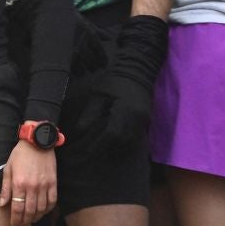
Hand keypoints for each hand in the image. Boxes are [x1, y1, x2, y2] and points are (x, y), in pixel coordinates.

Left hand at [0, 140, 56, 225]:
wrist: (37, 143)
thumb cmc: (20, 155)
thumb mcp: (8, 169)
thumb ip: (5, 188)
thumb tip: (2, 204)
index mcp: (19, 184)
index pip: (17, 208)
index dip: (15, 219)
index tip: (14, 225)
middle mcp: (32, 187)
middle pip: (29, 211)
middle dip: (24, 222)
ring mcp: (44, 186)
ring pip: (41, 209)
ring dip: (36, 218)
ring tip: (31, 221)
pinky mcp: (53, 183)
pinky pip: (52, 201)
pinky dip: (48, 209)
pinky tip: (43, 212)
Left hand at [73, 15, 166, 146]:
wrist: (138, 70)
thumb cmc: (115, 80)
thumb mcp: (98, 94)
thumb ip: (90, 113)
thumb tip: (80, 131)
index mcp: (126, 111)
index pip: (111, 134)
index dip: (97, 145)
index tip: (83, 153)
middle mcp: (138, 120)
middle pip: (120, 142)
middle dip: (102, 150)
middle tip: (85, 155)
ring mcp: (143, 121)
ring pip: (127, 142)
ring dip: (112, 148)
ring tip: (94, 151)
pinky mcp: (144, 122)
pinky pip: (132, 138)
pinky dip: (120, 142)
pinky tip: (108, 143)